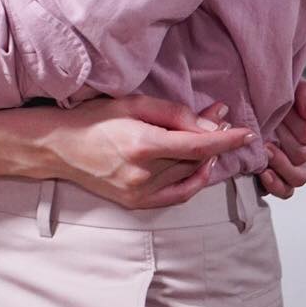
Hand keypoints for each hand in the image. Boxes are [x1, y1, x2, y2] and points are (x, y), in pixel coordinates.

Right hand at [39, 95, 254, 209]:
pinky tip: (200, 166)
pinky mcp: (137, 204)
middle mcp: (144, 174)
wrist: (59, 147)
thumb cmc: (93, 118)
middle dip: (213, 138)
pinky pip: (178, 196)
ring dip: (204, 157)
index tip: (246, 132)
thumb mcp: (132, 102)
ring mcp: (140, 193)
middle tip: (219, 118)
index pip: (198, 145)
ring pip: (188, 176)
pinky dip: (194, 181)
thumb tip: (210, 126)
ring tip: (207, 137)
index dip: (226, 139)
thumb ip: (174, 113)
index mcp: (143, 144)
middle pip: (195, 159)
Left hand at [257, 78, 305, 199]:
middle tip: (270, 128)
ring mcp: (292, 162)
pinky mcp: (277, 176)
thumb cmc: (269, 94)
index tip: (288, 113)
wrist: (246, 102)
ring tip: (266, 150)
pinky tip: (264, 173)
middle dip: (288, 138)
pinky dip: (277, 184)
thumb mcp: (290, 86)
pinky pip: (286, 191)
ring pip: (300, 176)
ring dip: (283, 164)